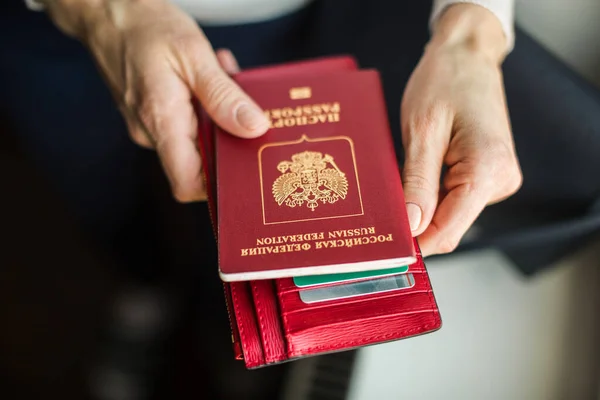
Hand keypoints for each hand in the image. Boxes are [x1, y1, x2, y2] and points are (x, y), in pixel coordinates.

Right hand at [45, 0, 268, 201]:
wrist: (105, 9)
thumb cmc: (144, 26)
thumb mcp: (193, 56)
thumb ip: (224, 96)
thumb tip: (254, 128)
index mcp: (161, 122)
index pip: (187, 184)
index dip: (216, 188)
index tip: (244, 168)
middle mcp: (152, 132)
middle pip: (199, 161)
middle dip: (228, 136)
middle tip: (244, 103)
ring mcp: (150, 124)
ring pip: (196, 136)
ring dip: (218, 112)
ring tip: (225, 76)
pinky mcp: (151, 113)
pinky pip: (186, 120)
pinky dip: (204, 102)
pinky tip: (212, 73)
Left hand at [400, 4, 521, 255]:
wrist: (465, 56)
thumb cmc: (444, 83)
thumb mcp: (422, 133)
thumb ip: (418, 185)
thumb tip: (411, 228)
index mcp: (488, 171)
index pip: (448, 231)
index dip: (413, 242)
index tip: (383, 245)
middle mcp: (500, 181)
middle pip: (449, 225)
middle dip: (415, 220)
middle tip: (383, 201)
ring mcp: (497, 179)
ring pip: (450, 213)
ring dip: (422, 203)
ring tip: (404, 170)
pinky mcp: (488, 174)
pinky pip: (455, 197)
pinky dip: (432, 191)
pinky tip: (420, 168)